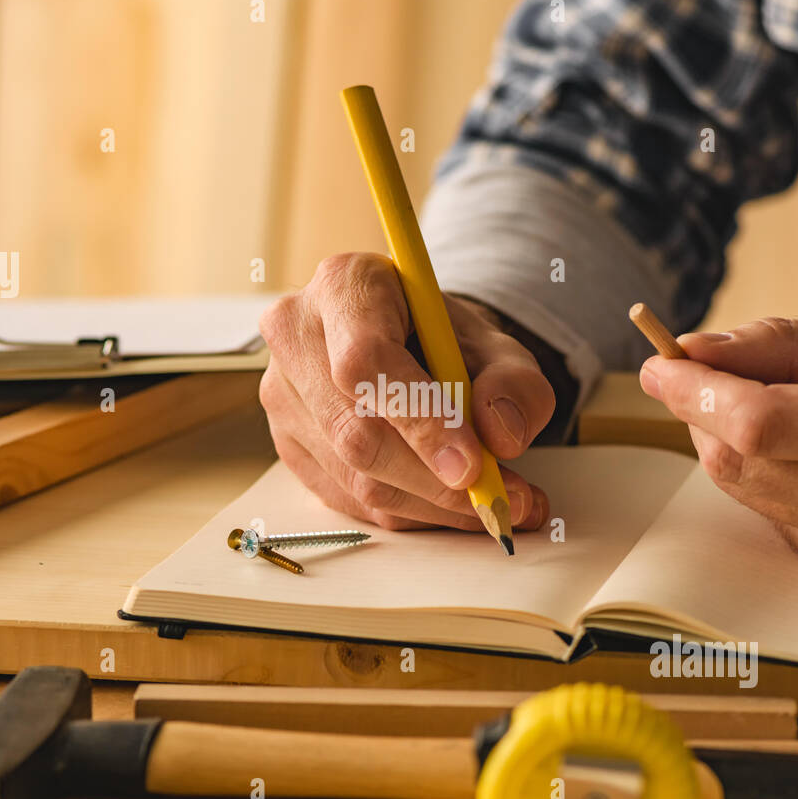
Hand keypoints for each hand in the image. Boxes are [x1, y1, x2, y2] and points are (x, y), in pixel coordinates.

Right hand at [257, 252, 552, 530]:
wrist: (408, 342)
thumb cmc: (446, 339)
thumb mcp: (499, 346)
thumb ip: (514, 384)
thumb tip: (502, 437)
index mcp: (345, 285)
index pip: (368, 361)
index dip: (420, 419)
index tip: (472, 465)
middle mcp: (296, 335)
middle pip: (355, 430)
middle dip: (434, 480)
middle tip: (498, 499)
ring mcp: (282, 394)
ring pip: (355, 475)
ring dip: (431, 505)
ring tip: (493, 505)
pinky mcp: (288, 443)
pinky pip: (349, 499)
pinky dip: (409, 512)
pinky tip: (451, 506)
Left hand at [639, 315, 797, 577]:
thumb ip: (783, 344)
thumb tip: (691, 350)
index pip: (759, 423)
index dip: (693, 392)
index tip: (656, 361)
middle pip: (735, 461)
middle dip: (697, 410)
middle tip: (700, 371)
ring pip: (742, 490)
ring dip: (722, 441)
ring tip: (758, 401)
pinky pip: (769, 515)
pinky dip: (760, 474)